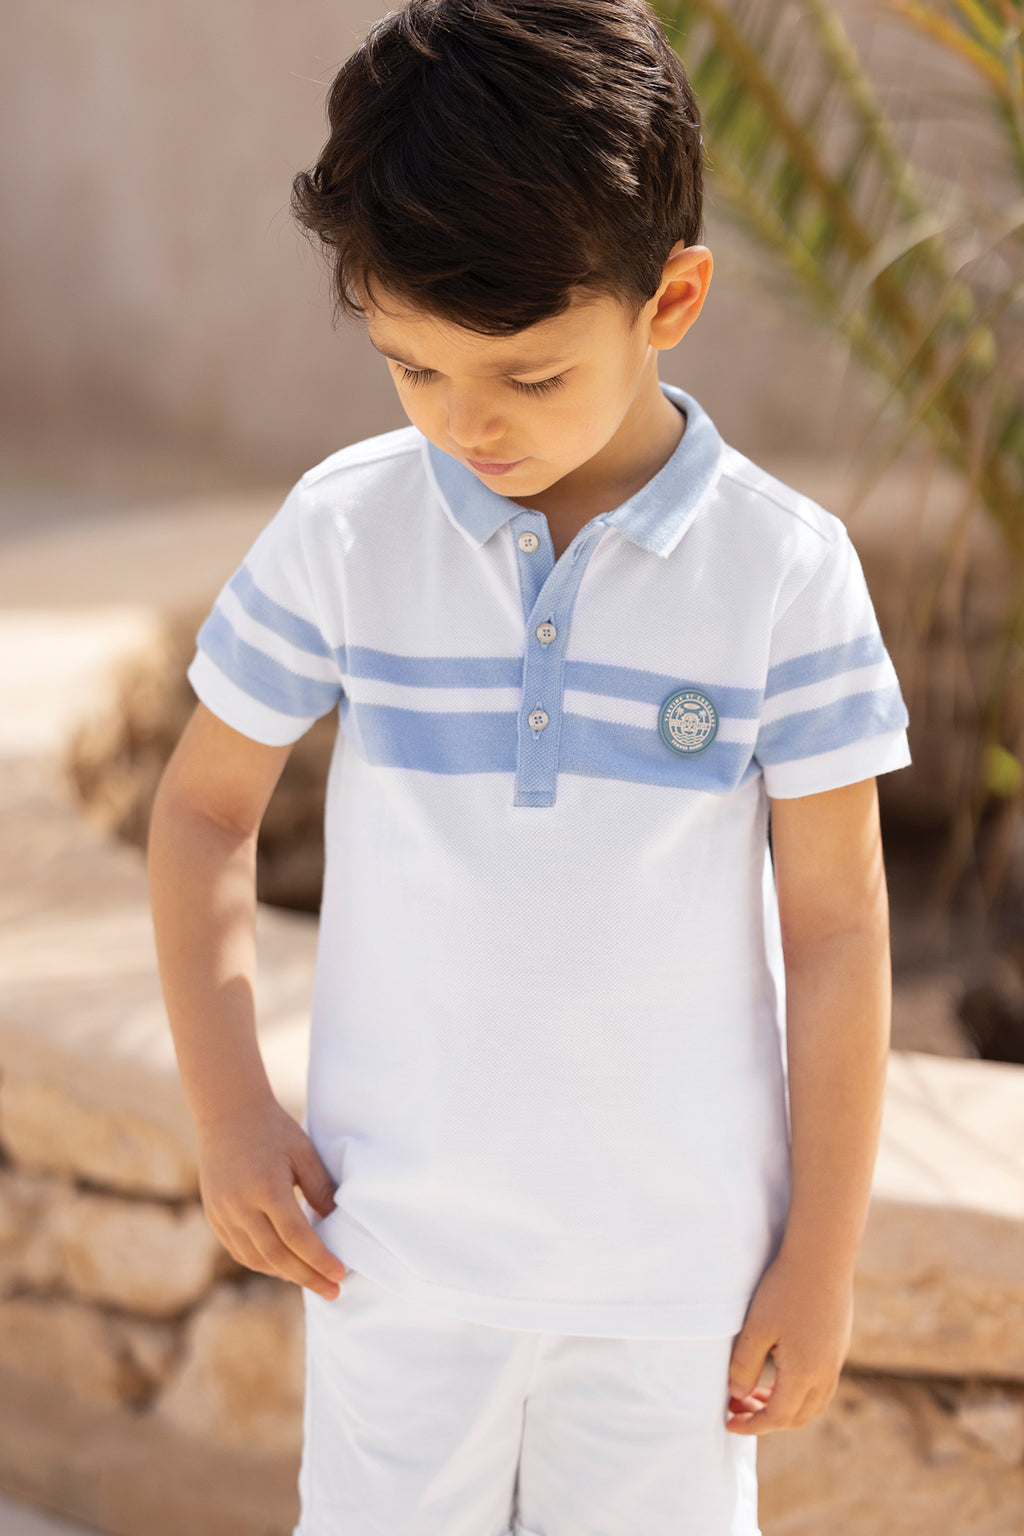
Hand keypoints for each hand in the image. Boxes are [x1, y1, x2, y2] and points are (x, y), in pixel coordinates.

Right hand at [195, 1096, 347, 1298]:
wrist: (228, 1113)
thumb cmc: (273, 1129)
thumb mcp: (304, 1152)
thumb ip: (320, 1189)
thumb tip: (336, 1224)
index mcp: (266, 1188)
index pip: (296, 1237)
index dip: (319, 1260)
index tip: (340, 1275)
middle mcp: (240, 1205)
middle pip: (276, 1256)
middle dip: (307, 1278)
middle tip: (332, 1292)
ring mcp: (223, 1213)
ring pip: (255, 1258)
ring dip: (285, 1274)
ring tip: (311, 1280)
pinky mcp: (214, 1216)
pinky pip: (238, 1251)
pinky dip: (262, 1263)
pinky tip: (282, 1266)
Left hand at [725, 1250, 852, 1433]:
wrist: (823, 1257)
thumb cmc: (785, 1289)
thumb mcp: (756, 1327)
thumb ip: (744, 1365)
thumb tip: (737, 1395)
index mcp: (804, 1373)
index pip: (777, 1417)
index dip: (751, 1426)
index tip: (729, 1422)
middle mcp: (825, 1373)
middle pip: (798, 1417)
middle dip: (766, 1419)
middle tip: (738, 1406)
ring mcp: (836, 1359)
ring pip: (813, 1403)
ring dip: (785, 1406)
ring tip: (756, 1392)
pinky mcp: (838, 1344)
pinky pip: (821, 1383)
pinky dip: (799, 1390)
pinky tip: (780, 1369)